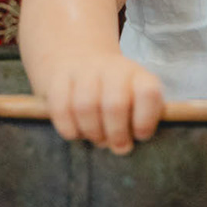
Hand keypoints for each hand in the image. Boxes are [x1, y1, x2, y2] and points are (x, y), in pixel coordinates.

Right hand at [39, 51, 164, 154]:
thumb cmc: (116, 92)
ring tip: (97, 138)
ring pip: (85, 107)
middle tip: (118, 146)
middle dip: (116, 134)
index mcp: (138, 75)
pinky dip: (69, 128)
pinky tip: (77, 132)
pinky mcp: (58, 78)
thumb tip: (124, 147)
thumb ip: (139, 121)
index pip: (148, 93)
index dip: (145, 120)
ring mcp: (84, 70)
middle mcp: (112, 68)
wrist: (80, 59)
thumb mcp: (136, 100)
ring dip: (92, 132)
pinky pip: (60, 109)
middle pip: (114, 105)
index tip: (140, 135)